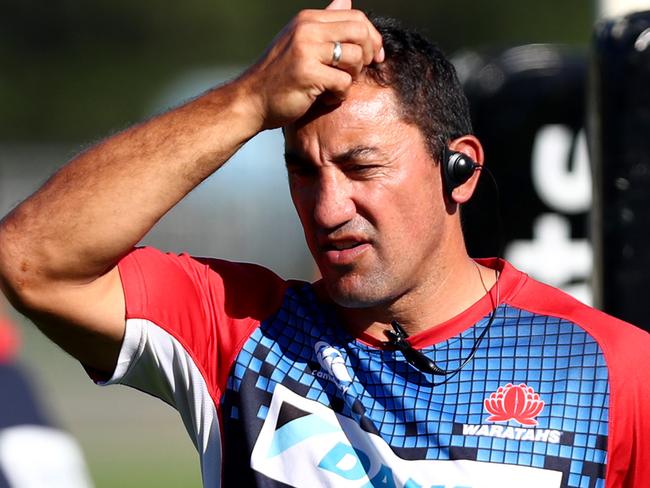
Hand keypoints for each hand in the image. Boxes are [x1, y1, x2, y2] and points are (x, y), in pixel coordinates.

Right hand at [238, 0, 383, 129]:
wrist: (251, 100)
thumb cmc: (278, 75)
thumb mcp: (300, 41)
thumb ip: (324, 23)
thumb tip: (346, 0)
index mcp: (307, 19)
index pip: (356, 17)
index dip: (372, 38)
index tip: (374, 57)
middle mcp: (307, 29)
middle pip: (360, 32)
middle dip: (369, 54)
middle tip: (360, 71)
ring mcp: (307, 50)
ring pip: (355, 58)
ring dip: (353, 77)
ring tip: (336, 86)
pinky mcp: (308, 73)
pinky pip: (343, 83)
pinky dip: (339, 95)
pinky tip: (325, 99)